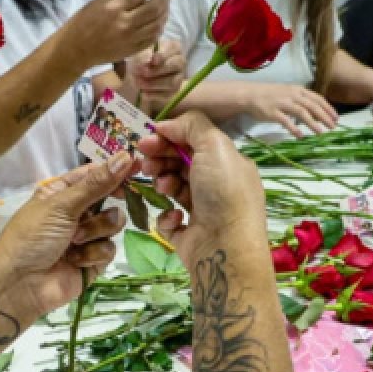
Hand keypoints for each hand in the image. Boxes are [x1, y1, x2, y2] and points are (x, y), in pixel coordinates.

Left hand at [0, 153, 135, 315]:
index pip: (94, 174)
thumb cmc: (33, 237)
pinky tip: (75, 261)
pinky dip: (93, 254)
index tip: (136, 164)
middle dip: (109, 201)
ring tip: (75, 241)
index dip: (115, 169)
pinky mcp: (93, 261)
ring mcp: (86, 237)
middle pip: (109, 198)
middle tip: (120, 197)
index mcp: (62, 193)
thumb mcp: (61, 205)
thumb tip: (126, 156)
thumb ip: (96, 184)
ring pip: (113, 223)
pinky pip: (109, 249)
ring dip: (96, 230)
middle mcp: (75, 212)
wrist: (20, 285)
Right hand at [65, 0, 173, 68]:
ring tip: (165, 6)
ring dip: (165, 13)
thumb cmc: (85, 21)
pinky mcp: (132, 50)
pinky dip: (159, 29)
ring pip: (157, 25)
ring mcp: (130, 39)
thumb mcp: (99, 1)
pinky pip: (152, 39)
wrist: (77, 49)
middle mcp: (125, 23)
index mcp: (115, 7)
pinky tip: (159, 22)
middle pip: (154, 9)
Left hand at [129, 38, 185, 100]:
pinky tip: (143, 93)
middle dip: (157, 70)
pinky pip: (166, 95)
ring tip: (140, 84)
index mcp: (174, 47)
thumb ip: (145, 55)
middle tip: (142, 72)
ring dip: (154, 84)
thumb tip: (148, 60)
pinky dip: (154, 95)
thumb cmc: (142, 59)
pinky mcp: (173, 92)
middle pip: (175, 65)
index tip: (152, 60)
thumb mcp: (141, 53)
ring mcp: (179, 78)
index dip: (162, 55)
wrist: (139, 76)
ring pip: (172, 83)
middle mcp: (180, 62)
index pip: (173, 49)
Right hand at [138, 111, 267, 269]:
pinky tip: (174, 217)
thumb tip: (167, 125)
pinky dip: (166, 216)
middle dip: (161, 159)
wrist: (227, 246)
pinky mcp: (189, 235)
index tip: (147, 139)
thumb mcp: (214, 145)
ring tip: (162, 187)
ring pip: (173, 189)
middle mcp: (217, 186)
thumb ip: (192, 126)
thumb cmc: (224, 191)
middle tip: (145, 162)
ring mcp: (203, 212)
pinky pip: (169, 220)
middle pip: (180, 164)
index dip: (169, 138)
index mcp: (227, 164)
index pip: (194, 143)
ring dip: (163, 183)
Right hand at [245, 83, 337, 136]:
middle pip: (312, 106)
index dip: (328, 108)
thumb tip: (315, 112)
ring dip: (313, 123)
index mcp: (298, 90)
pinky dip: (294, 128)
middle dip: (324, 117)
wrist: (250, 95)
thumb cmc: (270, 96)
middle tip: (332, 127)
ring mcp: (283, 103)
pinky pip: (286, 121)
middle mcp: (292, 95)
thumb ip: (301, 101)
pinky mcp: (273, 113)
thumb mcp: (289, 94)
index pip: (317, 98)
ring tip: (321, 133)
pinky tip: (300, 136)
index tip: (336, 118)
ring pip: (302, 113)